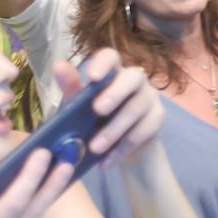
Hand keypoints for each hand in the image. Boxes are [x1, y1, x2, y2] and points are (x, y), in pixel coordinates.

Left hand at [56, 49, 163, 165]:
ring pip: (137, 108)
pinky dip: (122, 148)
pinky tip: (107, 161)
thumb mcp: (79, 108)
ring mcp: (150, 99)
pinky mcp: (158, 119)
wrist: (119, 152)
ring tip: (95, 148)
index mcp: (113, 73)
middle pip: (133, 77)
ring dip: (114, 129)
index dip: (104, 63)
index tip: (91, 77)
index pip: (111, 57)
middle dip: (115, 93)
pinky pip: (143, 131)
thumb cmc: (95, 123)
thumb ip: (72, 89)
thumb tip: (59, 65)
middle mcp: (136, 81)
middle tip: (97, 111)